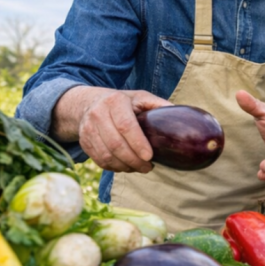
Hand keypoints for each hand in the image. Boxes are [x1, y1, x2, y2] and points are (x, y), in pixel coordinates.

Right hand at [56, 87, 171, 172]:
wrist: (89, 103)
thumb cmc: (122, 102)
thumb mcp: (140, 97)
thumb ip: (158, 105)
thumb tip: (180, 116)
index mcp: (115, 101)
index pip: (126, 126)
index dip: (138, 144)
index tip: (150, 157)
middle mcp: (98, 114)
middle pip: (116, 144)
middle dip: (134, 160)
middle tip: (148, 167)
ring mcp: (88, 129)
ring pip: (107, 155)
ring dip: (125, 167)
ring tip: (140, 168)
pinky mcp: (84, 142)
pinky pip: (100, 161)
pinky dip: (115, 168)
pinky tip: (126, 167)